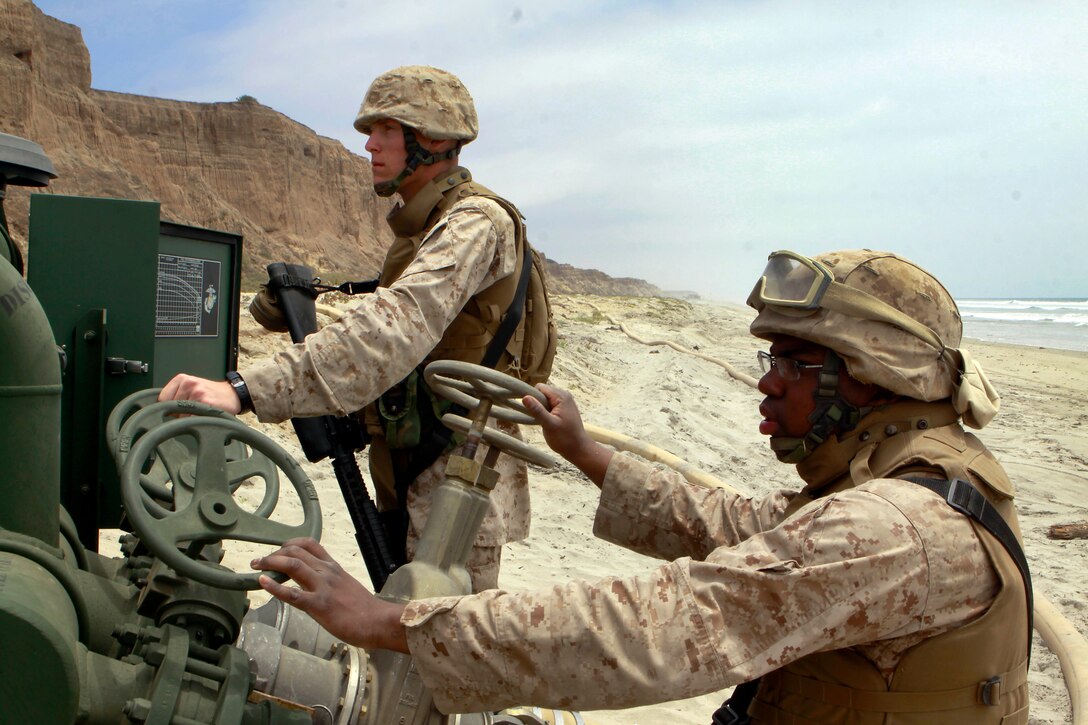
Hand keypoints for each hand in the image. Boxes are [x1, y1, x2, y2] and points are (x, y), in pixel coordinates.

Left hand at [159, 374, 241, 413]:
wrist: (233, 394)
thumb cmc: (211, 393)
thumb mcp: (191, 387)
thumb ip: (176, 395)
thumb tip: (160, 409)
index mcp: (182, 378)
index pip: (162, 399)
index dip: (169, 408)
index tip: (178, 409)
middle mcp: (189, 383)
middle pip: (171, 409)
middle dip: (180, 414)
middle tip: (193, 410)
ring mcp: (197, 392)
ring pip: (181, 415)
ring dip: (189, 418)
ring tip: (200, 412)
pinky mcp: (206, 402)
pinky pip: (192, 418)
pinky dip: (197, 421)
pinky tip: (205, 415)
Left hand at [251, 538, 407, 652]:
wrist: (378, 621)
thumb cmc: (364, 609)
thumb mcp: (346, 586)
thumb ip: (329, 582)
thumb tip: (313, 585)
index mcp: (333, 567)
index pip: (309, 544)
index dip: (289, 544)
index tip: (278, 550)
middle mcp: (327, 572)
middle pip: (296, 552)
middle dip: (273, 554)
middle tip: (259, 560)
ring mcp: (322, 587)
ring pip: (293, 566)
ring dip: (270, 563)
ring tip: (256, 565)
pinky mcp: (319, 605)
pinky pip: (292, 594)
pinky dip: (274, 587)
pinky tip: (262, 582)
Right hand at [522, 384, 611, 486]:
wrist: (578, 449)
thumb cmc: (565, 439)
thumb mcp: (549, 425)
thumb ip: (537, 411)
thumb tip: (525, 397)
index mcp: (561, 396)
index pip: (540, 388)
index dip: (533, 398)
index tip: (533, 412)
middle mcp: (564, 395)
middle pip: (542, 393)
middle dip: (537, 404)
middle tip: (540, 419)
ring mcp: (565, 402)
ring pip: (545, 399)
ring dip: (541, 409)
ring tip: (545, 422)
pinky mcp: (564, 408)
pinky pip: (549, 405)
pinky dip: (546, 412)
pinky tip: (548, 422)